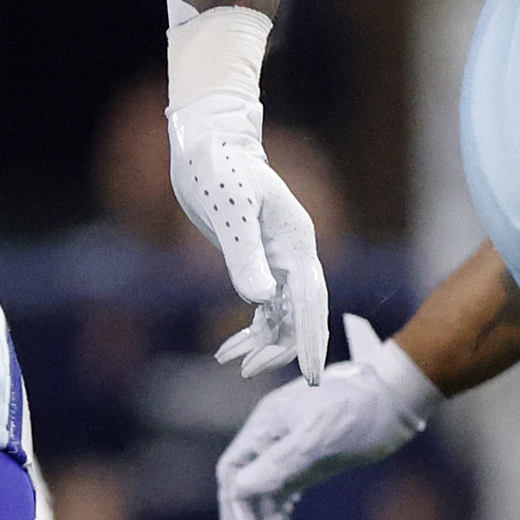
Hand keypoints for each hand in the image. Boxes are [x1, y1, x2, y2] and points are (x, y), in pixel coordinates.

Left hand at [168, 84, 329, 382]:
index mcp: (297, 243)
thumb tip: (261, 300)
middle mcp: (295, 255)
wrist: (207, 145)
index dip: (310, 340)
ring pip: (283, 315)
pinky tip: (227, 349)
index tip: (312, 375)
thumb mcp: (230, 211)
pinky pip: (265, 307)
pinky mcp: (259, 262)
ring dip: (261, 342)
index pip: (311, 302)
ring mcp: (279, 260)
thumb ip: (244, 255)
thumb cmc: (219, 168)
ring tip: (230, 361)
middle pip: (302, 314)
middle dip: (284, 349)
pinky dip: (250, 329)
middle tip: (251, 373)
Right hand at [214, 315, 436, 519]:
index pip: (233, 471)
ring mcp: (289, 452)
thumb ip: (279, 462)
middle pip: (243, 486)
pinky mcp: (309, 463)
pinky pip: (281, 493)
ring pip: (263, 494)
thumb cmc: (358, 408)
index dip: (234, 508)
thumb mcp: (318, 435)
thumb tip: (239, 489)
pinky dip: (275, 516)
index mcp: (265, 426)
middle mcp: (271, 439)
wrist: (394, 396)